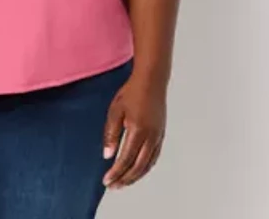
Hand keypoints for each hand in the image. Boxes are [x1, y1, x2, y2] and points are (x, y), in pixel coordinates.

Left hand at [102, 72, 166, 188]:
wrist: (151, 81)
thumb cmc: (131, 93)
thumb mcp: (115, 110)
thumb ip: (111, 133)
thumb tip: (108, 155)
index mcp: (138, 131)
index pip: (126, 159)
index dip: (116, 172)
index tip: (107, 181)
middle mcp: (150, 138)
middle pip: (138, 167)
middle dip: (125, 179)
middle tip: (113, 186)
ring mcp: (158, 137)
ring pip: (147, 164)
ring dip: (135, 176)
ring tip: (123, 182)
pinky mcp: (161, 135)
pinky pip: (154, 157)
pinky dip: (145, 168)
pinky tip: (138, 170)